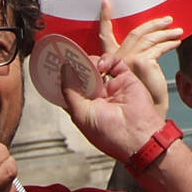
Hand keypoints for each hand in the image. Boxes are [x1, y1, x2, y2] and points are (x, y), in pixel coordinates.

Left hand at [60, 1, 173, 163]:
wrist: (137, 135)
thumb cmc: (108, 133)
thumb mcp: (80, 113)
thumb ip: (70, 91)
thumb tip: (64, 70)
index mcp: (83, 106)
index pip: (70, 86)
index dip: (62, 76)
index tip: (54, 64)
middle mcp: (96, 95)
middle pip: (82, 73)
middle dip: (75, 65)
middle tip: (67, 56)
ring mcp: (111, 86)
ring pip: (96, 65)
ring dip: (89, 62)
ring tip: (86, 64)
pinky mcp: (125, 78)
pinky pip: (114, 62)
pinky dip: (106, 59)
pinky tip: (101, 65)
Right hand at [106, 9, 183, 117]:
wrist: (143, 116)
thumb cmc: (140, 99)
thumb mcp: (131, 76)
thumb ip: (130, 61)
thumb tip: (142, 47)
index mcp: (111, 59)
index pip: (105, 35)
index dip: (105, 18)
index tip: (107, 3)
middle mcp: (117, 57)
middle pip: (135, 32)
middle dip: (152, 23)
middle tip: (166, 19)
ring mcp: (129, 58)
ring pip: (149, 38)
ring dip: (165, 32)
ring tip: (177, 30)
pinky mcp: (142, 61)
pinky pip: (158, 47)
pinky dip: (169, 43)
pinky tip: (177, 42)